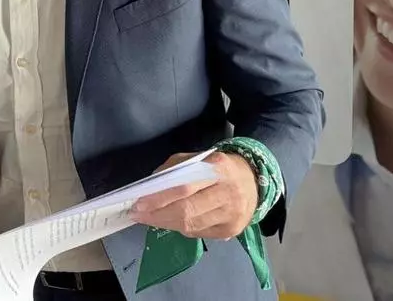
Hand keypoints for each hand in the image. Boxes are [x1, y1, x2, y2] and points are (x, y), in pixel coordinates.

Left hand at [130, 151, 257, 239]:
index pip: (184, 187)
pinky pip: (199, 234)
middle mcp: (228, 193)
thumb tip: (149, 187)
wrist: (254, 180)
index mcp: (218, 168)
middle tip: (138, 215)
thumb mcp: (196, 158)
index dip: (159, 198)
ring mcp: (232, 215)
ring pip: (191, 226)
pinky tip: (173, 222)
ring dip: (166, 224)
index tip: (138, 204)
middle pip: (187, 211)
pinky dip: (182, 229)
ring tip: (151, 219)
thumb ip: (173, 169)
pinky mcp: (232, 230)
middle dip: (157, 215)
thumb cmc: (218, 167)